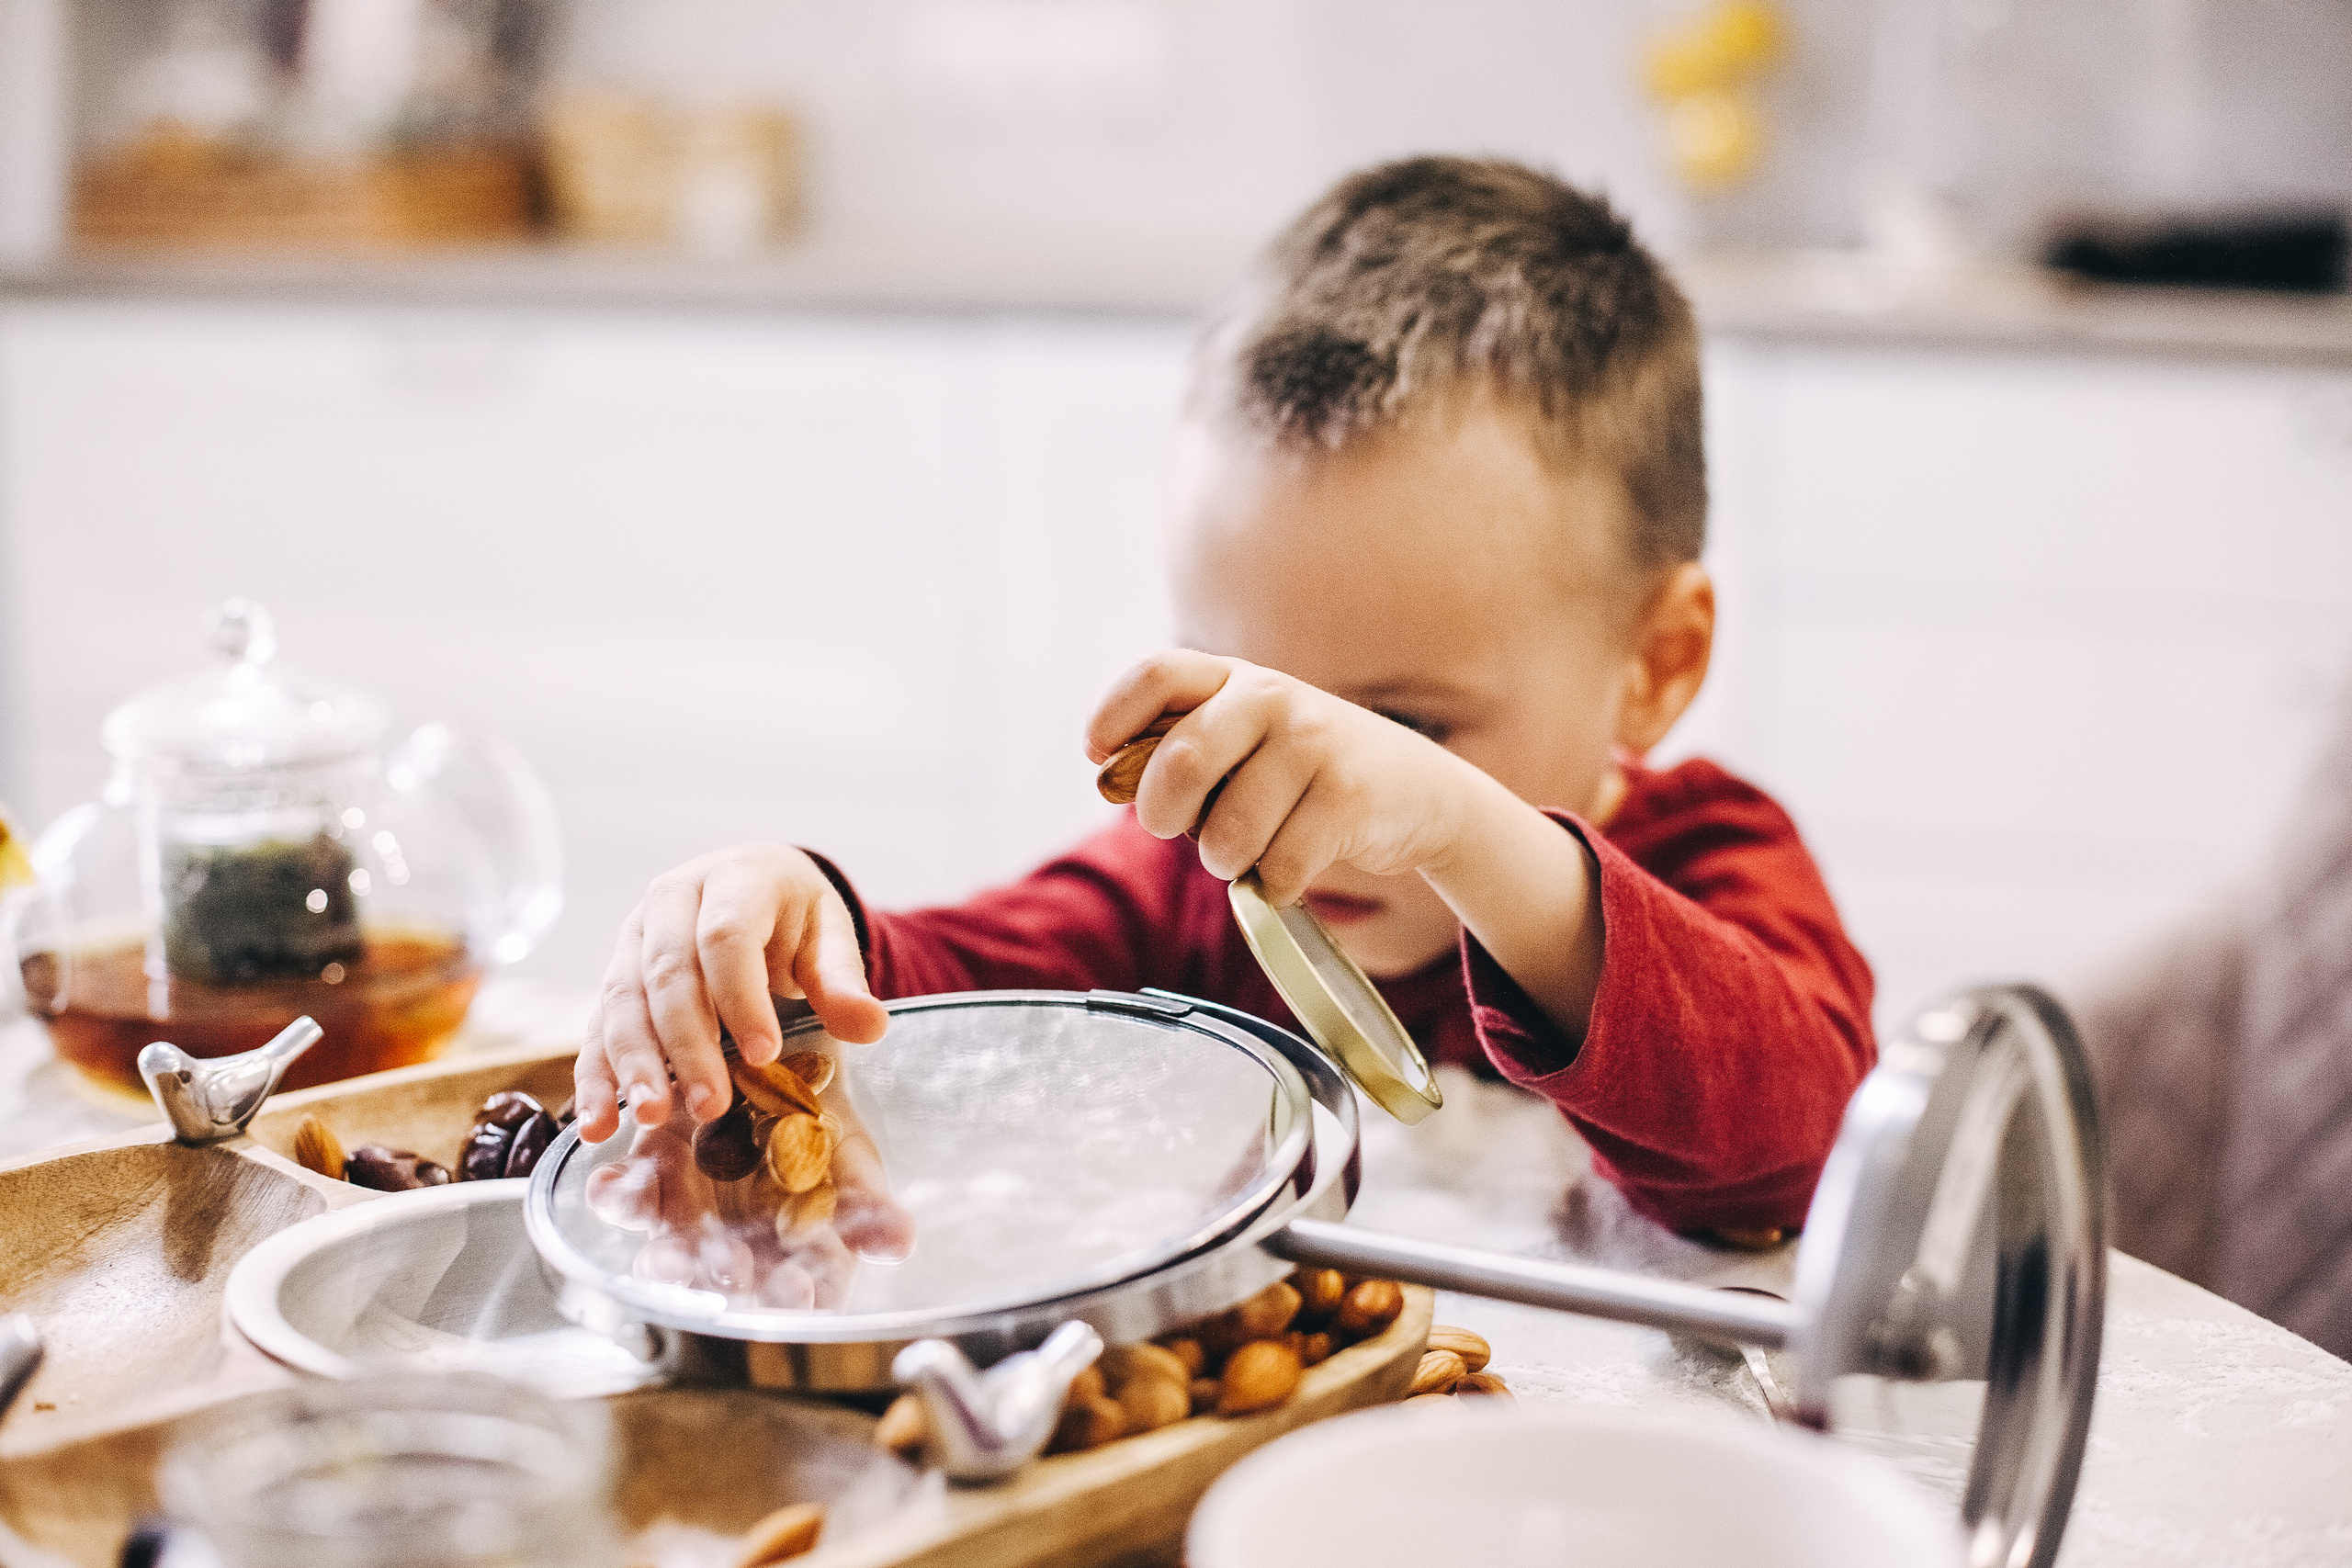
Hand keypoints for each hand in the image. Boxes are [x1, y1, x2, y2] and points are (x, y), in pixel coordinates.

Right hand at [575, 843, 889, 1143]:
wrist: (750, 887)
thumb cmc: (792, 916)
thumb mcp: (828, 934)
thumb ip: (843, 979)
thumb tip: (870, 1026)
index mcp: (733, 880)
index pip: (726, 936)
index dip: (741, 996)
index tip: (763, 1053)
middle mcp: (671, 902)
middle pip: (668, 972)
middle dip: (685, 1042)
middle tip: (707, 1104)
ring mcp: (634, 938)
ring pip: (623, 1000)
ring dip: (633, 1063)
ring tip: (649, 1116)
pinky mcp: (615, 978)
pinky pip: (597, 1026)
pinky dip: (595, 1076)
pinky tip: (598, 1123)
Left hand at [584, 1078, 914, 1304]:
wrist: (781, 1054)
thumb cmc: (824, 1123)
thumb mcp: (855, 1160)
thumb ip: (872, 1206)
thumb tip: (899, 1246)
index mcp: (783, 1258)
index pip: (788, 1295)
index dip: (791, 1298)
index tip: (797, 1288)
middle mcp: (730, 1247)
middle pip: (720, 1283)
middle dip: (719, 1283)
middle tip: (726, 1273)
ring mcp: (686, 1214)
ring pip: (667, 1249)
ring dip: (663, 1258)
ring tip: (665, 1259)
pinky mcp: (651, 1170)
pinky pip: (627, 1193)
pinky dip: (617, 1193)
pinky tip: (612, 1185)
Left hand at [1088, 650, 1606, 1040]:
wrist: (1420, 793)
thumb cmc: (1305, 774)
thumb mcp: (1247, 740)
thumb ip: (1183, 750)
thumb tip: (1108, 778)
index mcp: (1235, 678)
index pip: (1156, 674)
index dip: (1112, 717)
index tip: (1099, 759)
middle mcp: (1272, 698)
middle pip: (1179, 763)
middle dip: (1163, 815)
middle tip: (1176, 828)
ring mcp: (1313, 744)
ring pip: (1226, 833)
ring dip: (1226, 860)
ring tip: (1248, 848)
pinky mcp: (1347, 797)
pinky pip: (1277, 868)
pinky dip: (1274, 884)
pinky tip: (1293, 865)